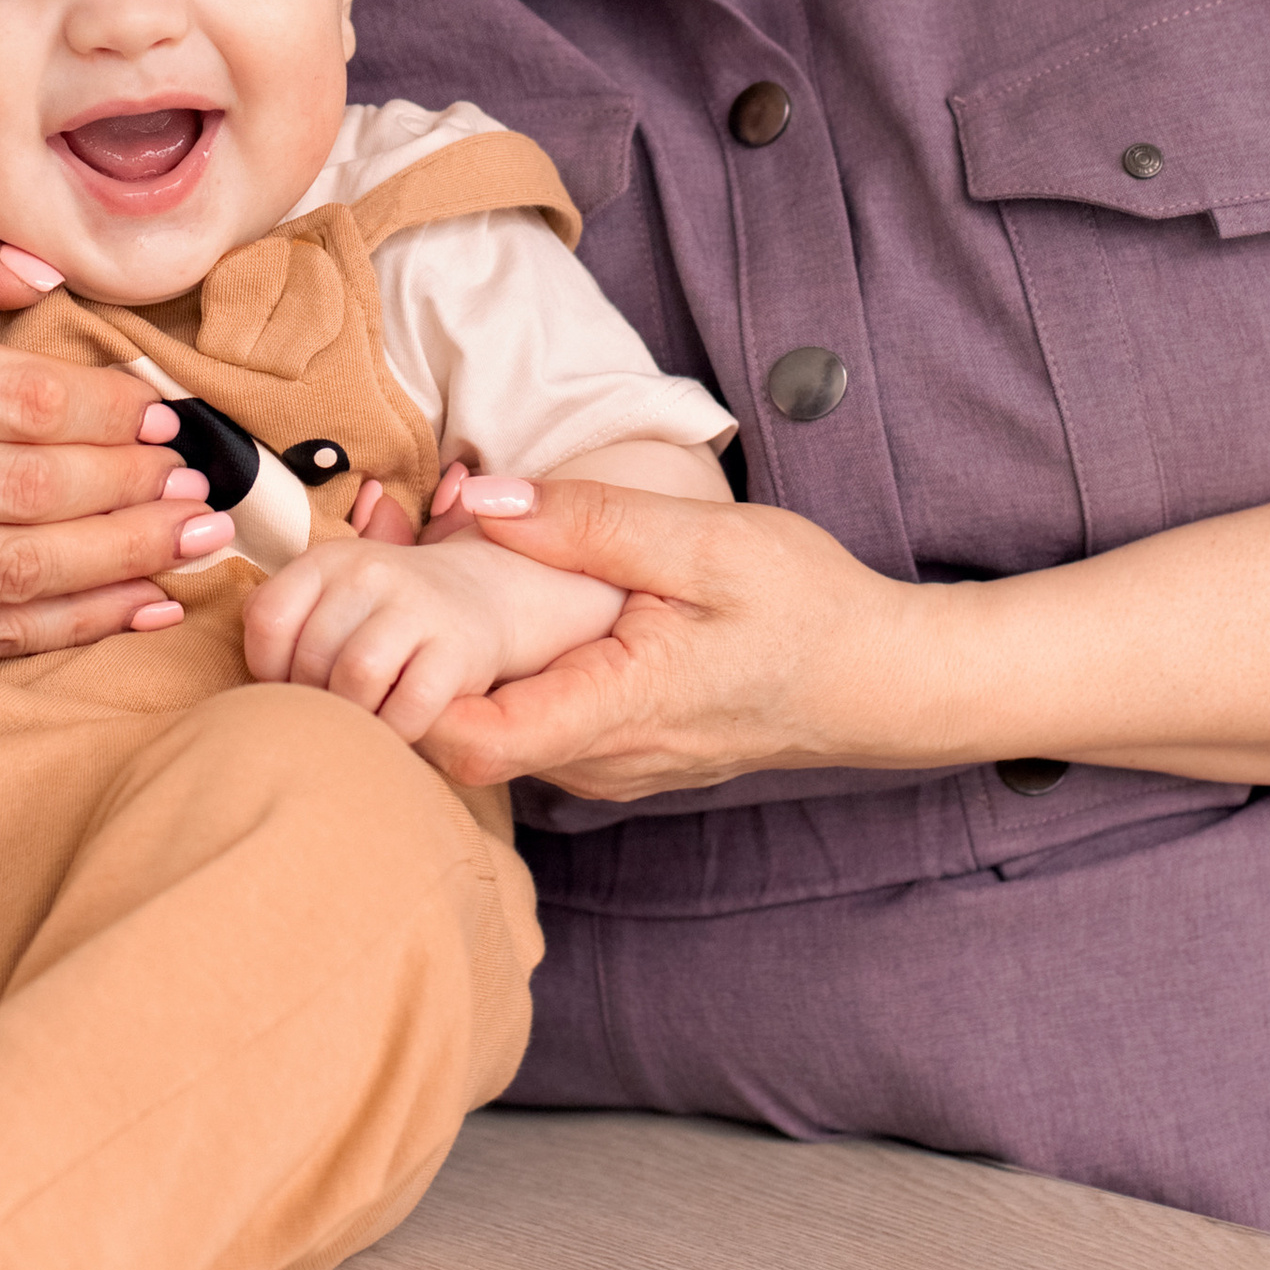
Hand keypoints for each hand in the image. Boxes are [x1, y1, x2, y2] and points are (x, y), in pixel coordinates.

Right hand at [0, 196, 234, 666]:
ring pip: (4, 576)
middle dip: (129, 492)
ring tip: (196, 543)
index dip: (103, 410)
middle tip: (209, 484)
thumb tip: (43, 268)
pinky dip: (67, 627)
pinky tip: (139, 605)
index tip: (167, 410)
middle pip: (20, 496)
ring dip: (117, 565)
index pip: (8, 402)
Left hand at [244, 530, 529, 742]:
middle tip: (330, 708)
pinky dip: (395, 730)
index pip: (268, 619)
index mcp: (327, 559)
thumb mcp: (330, 595)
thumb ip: (284, 623)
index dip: (267, 668)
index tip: (288, 684)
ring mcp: (416, 605)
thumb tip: (250, 694)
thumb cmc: (383, 613)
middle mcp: (369, 572)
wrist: (479, 596)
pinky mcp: (456, 648)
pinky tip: (397, 724)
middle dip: (313, 699)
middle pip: (310, 657)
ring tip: (361, 718)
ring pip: (354, 679)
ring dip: (352, 716)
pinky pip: (408, 707)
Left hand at [413, 477, 933, 797]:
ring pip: (490, 732)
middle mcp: (597, 763)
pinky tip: (505, 604)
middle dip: (417, 657)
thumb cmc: (805, 606)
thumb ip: (590, 522)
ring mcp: (606, 769)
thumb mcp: (704, 541)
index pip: (461, 743)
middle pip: (458, 737)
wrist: (878, 678)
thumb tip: (482, 501)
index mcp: (613, 711)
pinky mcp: (614, 756)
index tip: (391, 606)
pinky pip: (531, 726)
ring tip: (445, 569)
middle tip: (399, 558)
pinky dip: (503, 670)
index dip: (402, 686)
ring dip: (458, 660)